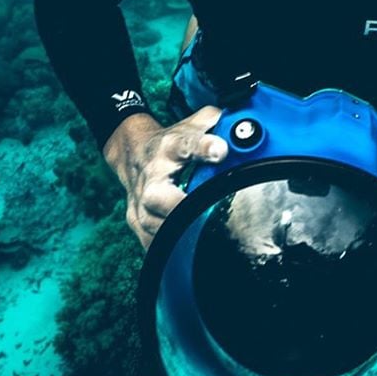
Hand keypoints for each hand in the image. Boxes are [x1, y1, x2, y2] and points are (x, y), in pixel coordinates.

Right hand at [103, 106, 227, 248]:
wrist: (132, 153)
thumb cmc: (171, 142)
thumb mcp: (192, 124)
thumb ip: (216, 121)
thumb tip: (244, 124)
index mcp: (169, 147)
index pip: (186, 144)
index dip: (203, 147)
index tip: (221, 150)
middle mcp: (151, 175)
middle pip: (156, 195)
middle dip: (179, 207)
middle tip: (206, 213)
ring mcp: (140, 202)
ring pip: (152, 225)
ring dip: (177, 233)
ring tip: (203, 238)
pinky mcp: (136, 221)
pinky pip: (150, 243)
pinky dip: (168, 250)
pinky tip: (186, 254)